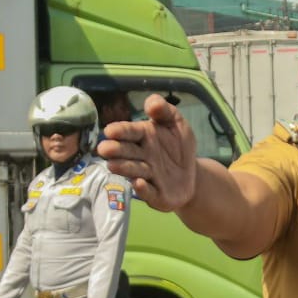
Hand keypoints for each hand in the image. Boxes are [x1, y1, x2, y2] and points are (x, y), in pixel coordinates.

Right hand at [97, 95, 198, 211]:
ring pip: (134, 171)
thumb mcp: (177, 124)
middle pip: (127, 152)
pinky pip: (149, 192)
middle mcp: (141, 157)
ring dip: (124, 168)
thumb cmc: (179, 147)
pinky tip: (138, 182)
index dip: (121, 131)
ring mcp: (147, 176)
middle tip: (104, 149)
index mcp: (144, 137)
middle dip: (116, 150)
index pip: (130, 132)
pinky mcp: (155, 195)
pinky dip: (143, 189)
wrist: (192, 176)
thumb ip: (165, 111)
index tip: (110, 131)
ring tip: (113, 165)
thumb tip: (151, 103)